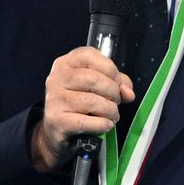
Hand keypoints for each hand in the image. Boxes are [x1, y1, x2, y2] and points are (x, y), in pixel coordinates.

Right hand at [30, 46, 134, 172]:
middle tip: (115, 102)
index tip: (117, 83)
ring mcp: (55, 99)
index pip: (89, 55)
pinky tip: (104, 125)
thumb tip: (128, 93)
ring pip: (94, 101)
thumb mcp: (96, 86)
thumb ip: (116, 83)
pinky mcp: (57, 121)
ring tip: (111, 116)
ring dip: (110, 111)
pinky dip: (104, 125)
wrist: (57, 130)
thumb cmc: (79, 103)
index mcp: (66, 63)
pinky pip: (90, 122)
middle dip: (113, 93)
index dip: (110, 69)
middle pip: (94, 79)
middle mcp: (57, 78)